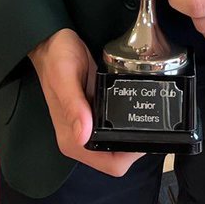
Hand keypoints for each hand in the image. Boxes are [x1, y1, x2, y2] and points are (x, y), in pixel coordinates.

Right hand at [29, 29, 144, 175]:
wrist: (51, 42)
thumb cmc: (55, 57)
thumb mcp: (65, 76)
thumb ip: (74, 105)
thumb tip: (83, 135)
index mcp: (72, 138)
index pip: (108, 163)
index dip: (129, 156)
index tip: (145, 134)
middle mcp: (80, 137)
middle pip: (116, 156)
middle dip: (136, 144)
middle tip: (153, 120)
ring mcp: (88, 125)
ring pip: (117, 142)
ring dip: (133, 132)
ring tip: (148, 112)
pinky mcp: (94, 112)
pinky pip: (115, 124)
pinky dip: (127, 120)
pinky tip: (136, 106)